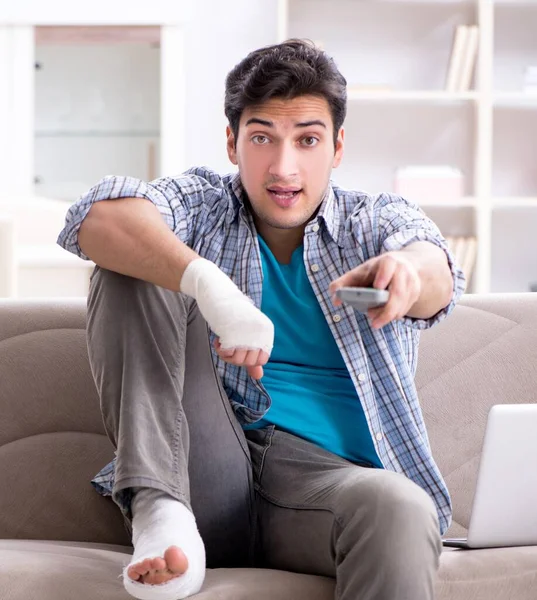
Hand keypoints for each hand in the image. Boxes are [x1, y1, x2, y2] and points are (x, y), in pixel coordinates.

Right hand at [180, 258, 273, 378]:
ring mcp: (247, 332)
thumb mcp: (246, 333)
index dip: (248, 359)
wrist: (217, 293)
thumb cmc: (232, 315)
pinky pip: (227, 354)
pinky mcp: (233, 331)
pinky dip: (221, 351)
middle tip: (229, 346)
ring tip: (223, 343)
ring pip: (238, 360)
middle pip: (249, 361)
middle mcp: (260, 332)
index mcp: (266, 331)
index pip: (262, 360)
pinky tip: (218, 341)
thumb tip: (259, 376)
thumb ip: (253, 354)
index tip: (239, 348)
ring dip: (227, 356)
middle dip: (236, 358)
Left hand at [329, 251, 421, 328]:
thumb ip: (343, 283)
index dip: (384, 276)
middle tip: (372, 322)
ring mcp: (412, 282)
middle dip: (386, 310)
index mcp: (388, 261)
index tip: (377, 287)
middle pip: (398, 292)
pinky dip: (394, 316)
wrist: (403, 264)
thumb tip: (335, 299)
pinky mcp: (415, 293)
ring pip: (403, 304)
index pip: (389, 265)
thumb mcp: (360, 272)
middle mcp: (403, 271)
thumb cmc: (376, 270)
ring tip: (374, 320)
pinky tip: (384, 317)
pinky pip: (406, 309)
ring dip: (388, 316)